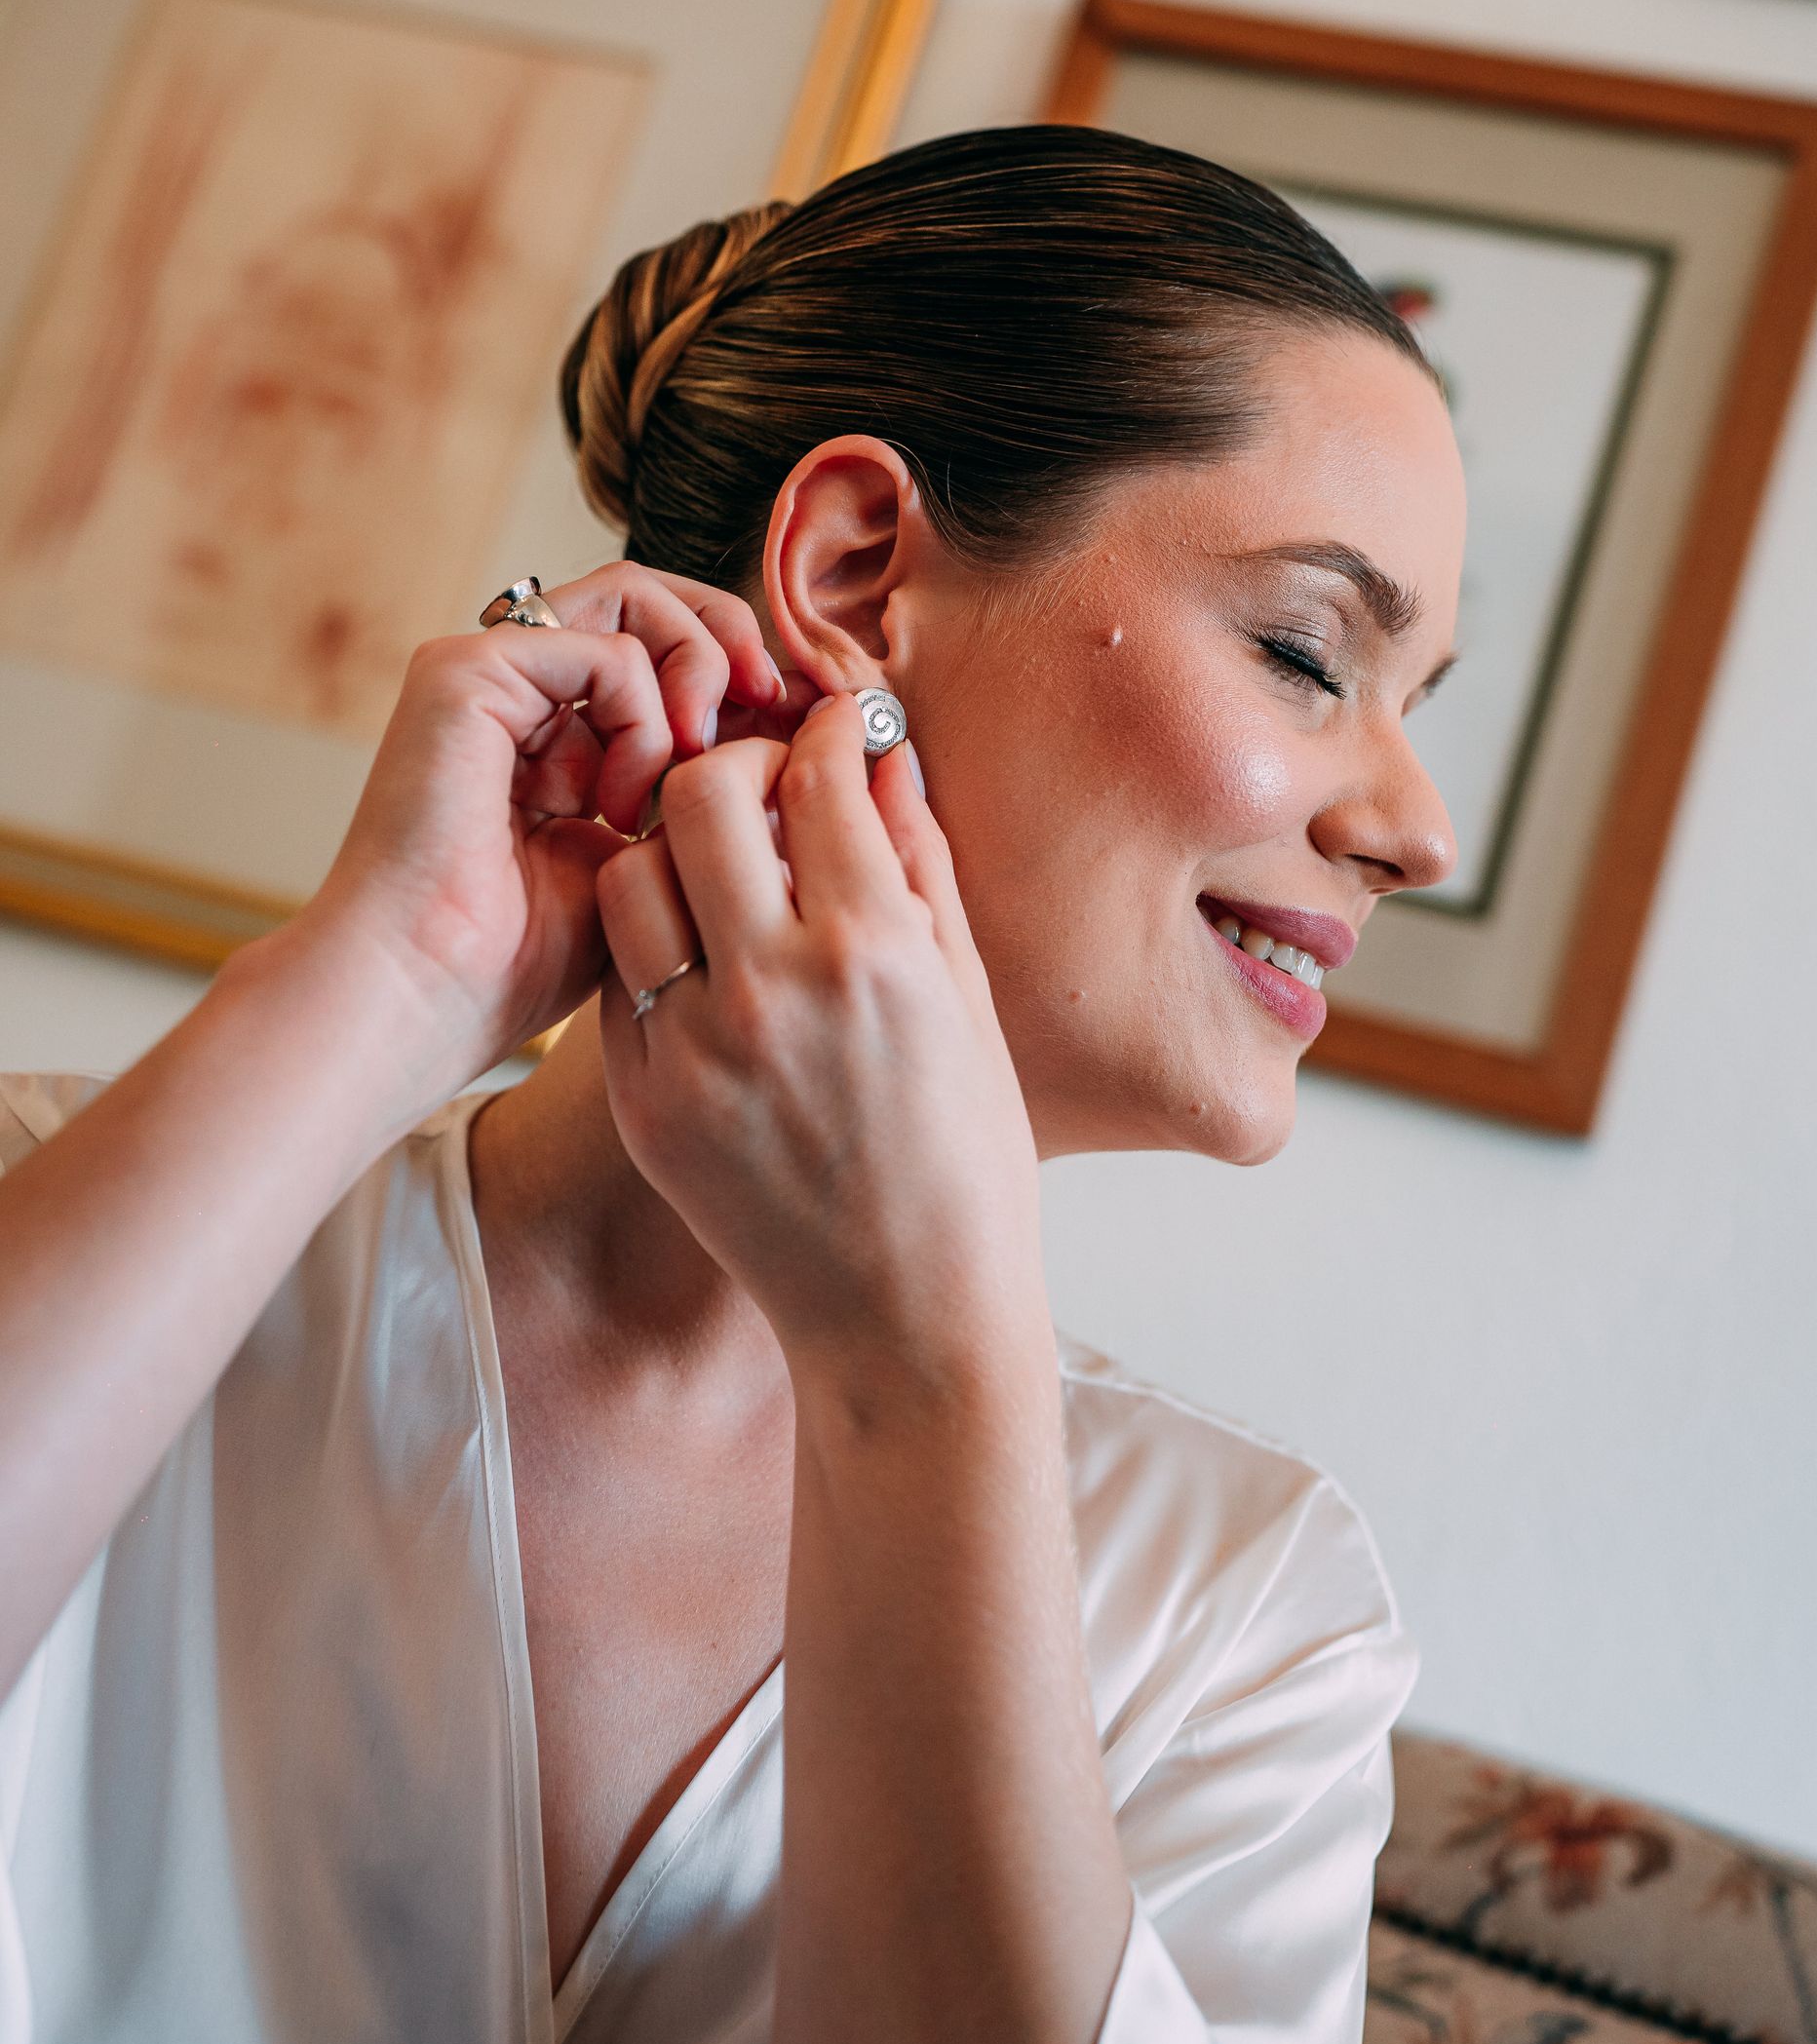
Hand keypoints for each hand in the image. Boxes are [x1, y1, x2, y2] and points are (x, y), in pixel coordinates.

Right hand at [289, 563, 786, 1105]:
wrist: (422, 998)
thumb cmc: (516, 962)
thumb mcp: (644, 862)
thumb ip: (696, 793)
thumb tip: (785, 739)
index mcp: (550, 727)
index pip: (660, 646)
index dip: (737, 672)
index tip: (793, 729)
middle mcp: (515, 687)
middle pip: (652, 601)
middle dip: (733, 645)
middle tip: (772, 707)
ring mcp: (484, 671)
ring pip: (636, 602)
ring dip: (696, 677)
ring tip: (690, 772)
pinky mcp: (465, 672)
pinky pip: (606, 650)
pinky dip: (645, 716)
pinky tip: (625, 800)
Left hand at [591, 695, 1043, 1380]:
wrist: (908, 1311)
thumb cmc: (965, 1155)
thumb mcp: (969, 995)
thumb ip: (919, 864)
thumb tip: (885, 757)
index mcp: (873, 951)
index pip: (816, 775)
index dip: (824, 732)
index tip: (830, 733)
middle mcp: (772, 988)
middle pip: (699, 797)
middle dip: (733, 765)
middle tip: (763, 787)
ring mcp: (695, 1048)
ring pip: (631, 874)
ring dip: (672, 849)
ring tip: (718, 870)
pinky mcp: (644, 1101)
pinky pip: (620, 975)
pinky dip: (656, 942)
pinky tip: (701, 957)